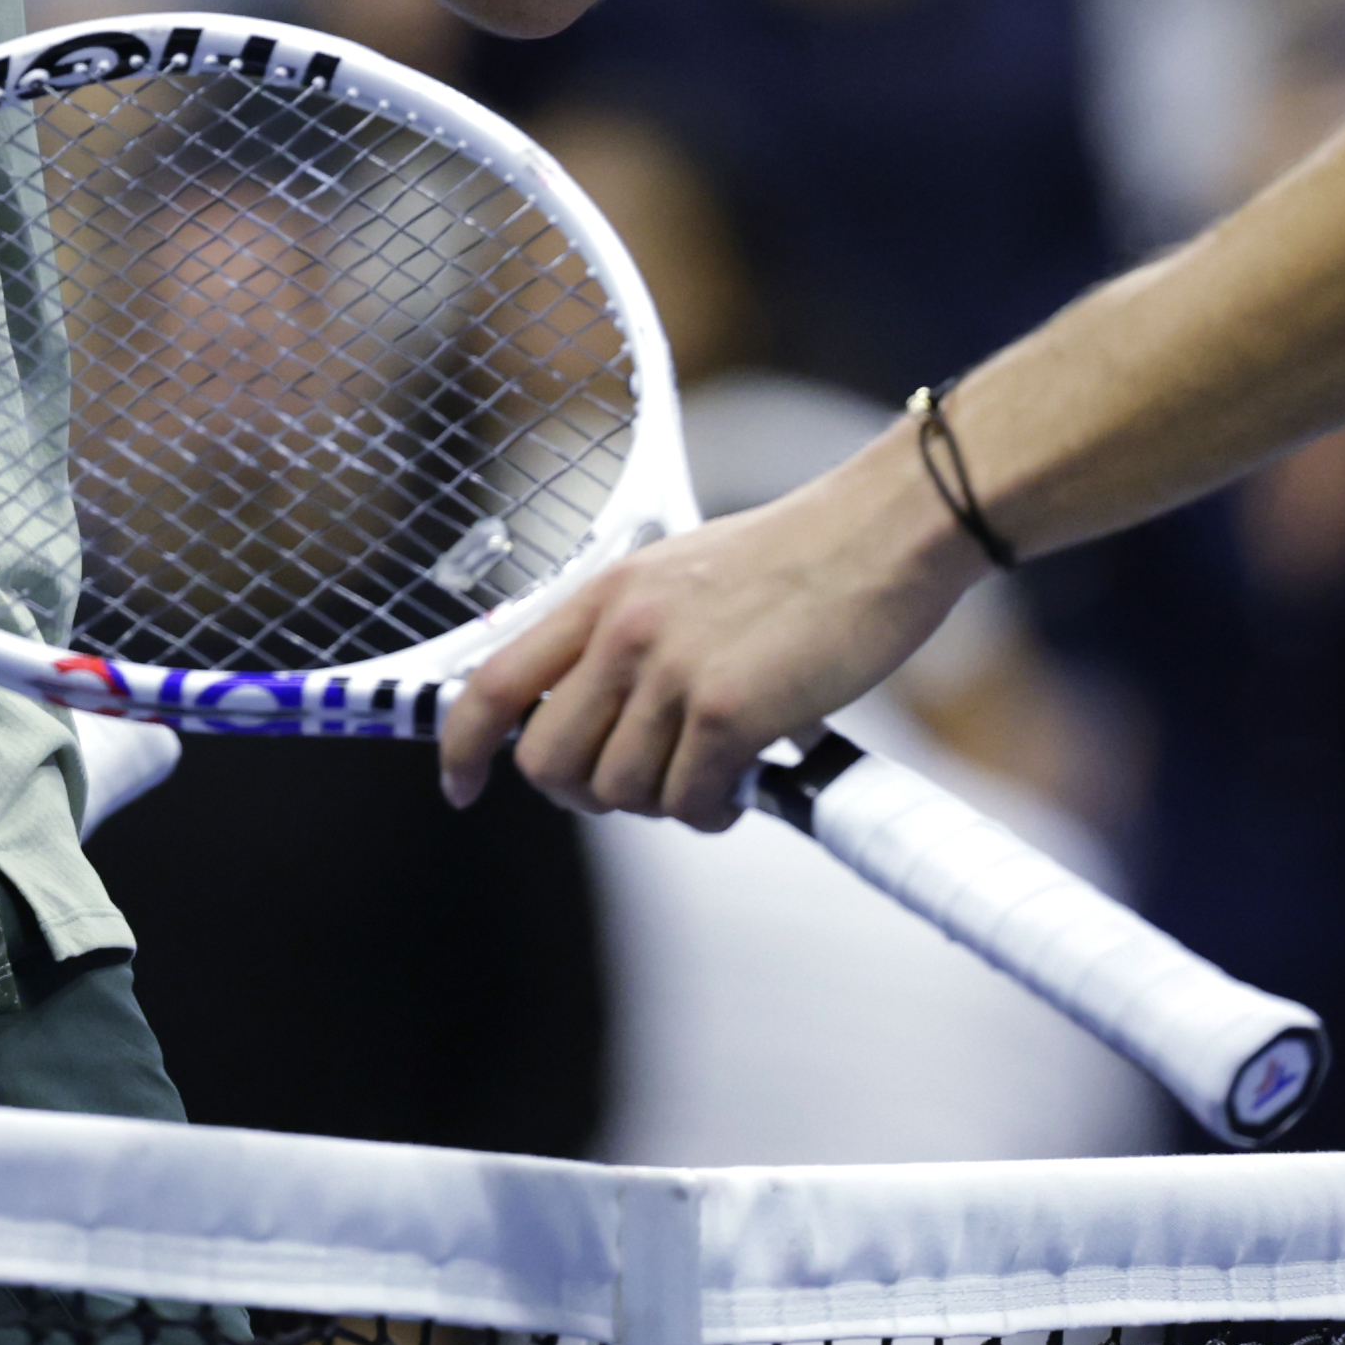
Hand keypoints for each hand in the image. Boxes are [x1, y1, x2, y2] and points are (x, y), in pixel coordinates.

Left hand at [436, 437, 978, 825]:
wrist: (883, 533)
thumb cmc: (800, 558)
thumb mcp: (681, 574)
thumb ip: (625, 634)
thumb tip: (590, 715)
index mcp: (605, 592)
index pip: (492, 683)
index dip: (463, 749)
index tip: (462, 787)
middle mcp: (625, 630)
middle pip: (547, 761)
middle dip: (587, 793)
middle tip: (643, 783)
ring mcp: (673, 671)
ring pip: (619, 792)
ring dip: (663, 801)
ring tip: (713, 771)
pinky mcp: (728, 711)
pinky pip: (688, 803)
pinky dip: (712, 810)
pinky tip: (745, 781)